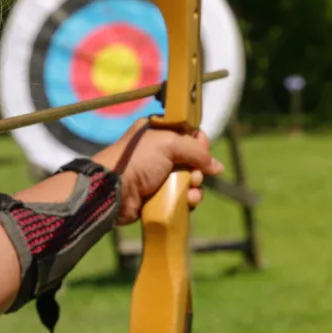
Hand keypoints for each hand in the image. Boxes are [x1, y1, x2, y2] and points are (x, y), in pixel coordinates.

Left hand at [93, 119, 224, 223]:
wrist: (114, 190)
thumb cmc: (138, 160)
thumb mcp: (168, 144)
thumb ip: (196, 151)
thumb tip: (217, 167)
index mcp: (157, 131)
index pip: (188, 133)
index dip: (199, 142)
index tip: (202, 148)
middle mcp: (158, 151)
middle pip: (192, 158)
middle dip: (198, 168)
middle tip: (193, 175)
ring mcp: (158, 174)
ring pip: (189, 179)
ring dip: (195, 186)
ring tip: (191, 190)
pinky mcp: (158, 194)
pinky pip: (182, 196)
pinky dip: (188, 199)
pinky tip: (189, 201)